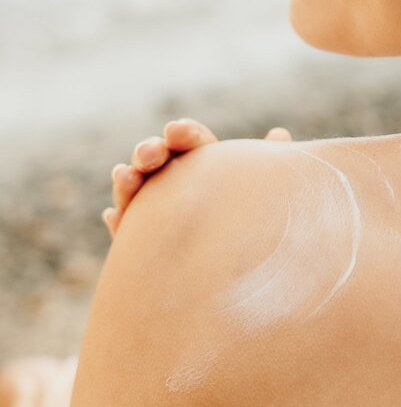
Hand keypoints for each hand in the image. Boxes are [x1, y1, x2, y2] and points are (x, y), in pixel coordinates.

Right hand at [102, 119, 292, 237]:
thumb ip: (267, 162)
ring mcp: (152, 210)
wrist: (242, 274)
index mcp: (205, 161)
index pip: (192, 140)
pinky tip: (114, 218)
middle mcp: (174, 181)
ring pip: (134, 191)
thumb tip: (280, 134)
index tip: (178, 132)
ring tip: (126, 177)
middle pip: (156, 160)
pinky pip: (127, 232)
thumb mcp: (260, 189)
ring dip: (126, 181)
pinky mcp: (141, 243)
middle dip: (149, 152)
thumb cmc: (254, 216)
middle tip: (150, 155)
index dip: (184, 134)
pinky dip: (120, 223)